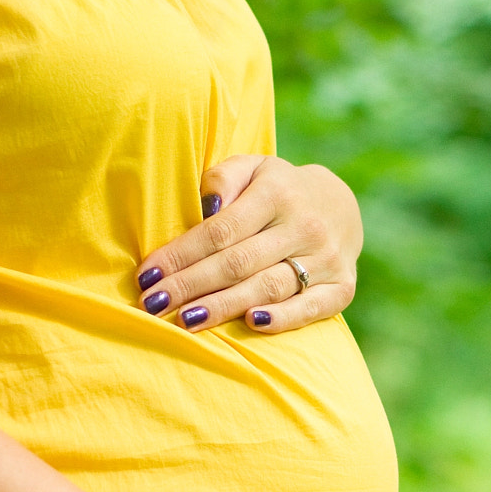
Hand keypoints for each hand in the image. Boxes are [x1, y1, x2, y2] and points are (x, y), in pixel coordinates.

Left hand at [134, 155, 361, 332]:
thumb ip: (224, 178)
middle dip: (191, 286)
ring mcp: (327, 258)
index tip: (147, 275)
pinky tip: (252, 323)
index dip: (182, 255)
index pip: (221, 231)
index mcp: (277, 193)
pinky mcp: (343, 287)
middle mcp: (304, 226)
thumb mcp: (253, 168)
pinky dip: (283, 318)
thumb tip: (204, 208)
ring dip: (224, 306)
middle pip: (238, 262)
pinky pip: (311, 307)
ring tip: (185, 321)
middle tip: (152, 305)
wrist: (341, 204)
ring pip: (268, 286)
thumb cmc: (278, 189)